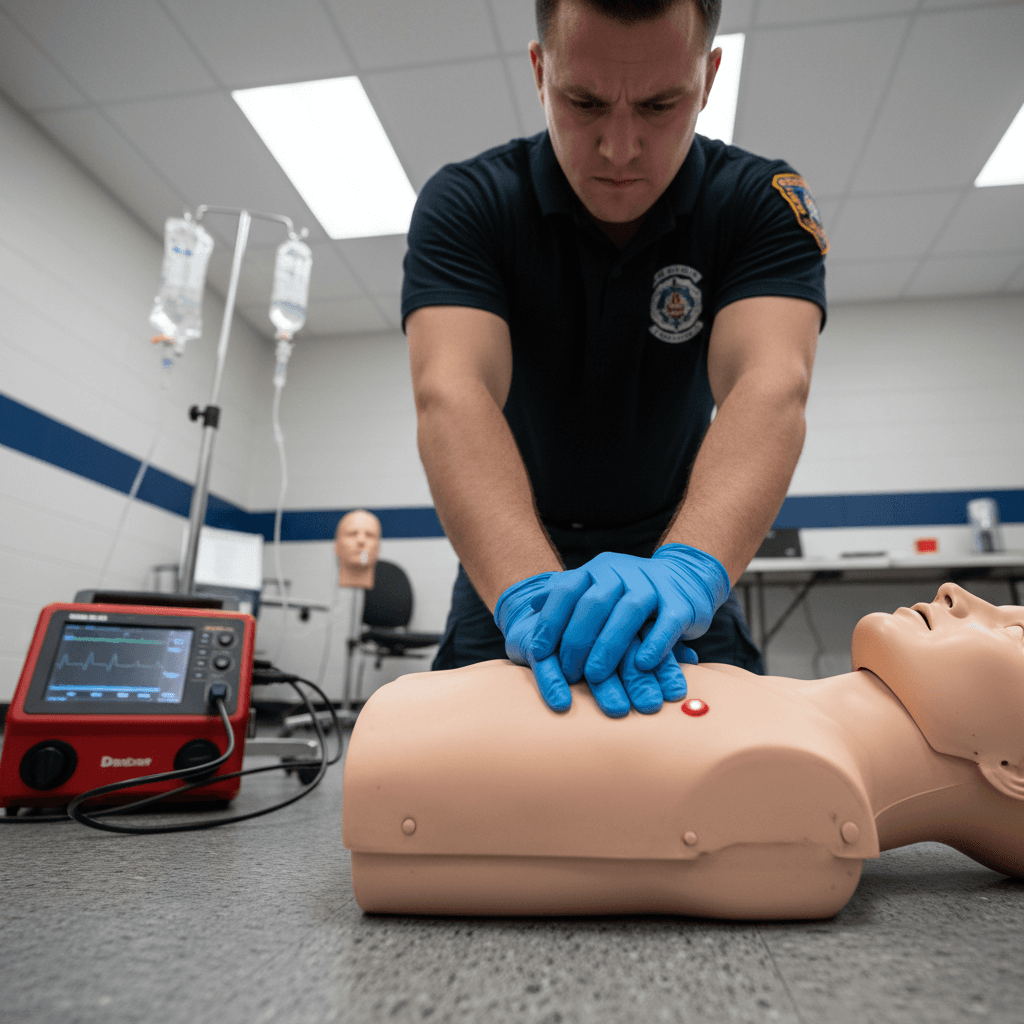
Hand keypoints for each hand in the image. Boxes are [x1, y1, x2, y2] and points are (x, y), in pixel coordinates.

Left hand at [496, 574, 697, 716]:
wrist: (687, 576)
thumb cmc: (630, 593)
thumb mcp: (597, 588)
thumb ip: (566, 595)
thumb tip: (531, 605)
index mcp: (597, 570)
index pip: (566, 591)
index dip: (550, 622)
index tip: (538, 653)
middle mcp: (623, 572)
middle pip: (594, 604)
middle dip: (577, 641)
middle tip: (568, 673)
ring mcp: (653, 585)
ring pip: (629, 612)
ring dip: (609, 646)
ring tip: (596, 676)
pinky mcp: (681, 602)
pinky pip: (667, 622)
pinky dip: (655, 644)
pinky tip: (642, 665)